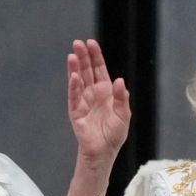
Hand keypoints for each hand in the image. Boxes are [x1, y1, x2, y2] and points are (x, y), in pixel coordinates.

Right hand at [66, 39, 130, 168]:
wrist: (104, 152)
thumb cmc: (114, 134)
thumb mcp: (124, 115)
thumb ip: (121, 97)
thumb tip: (119, 80)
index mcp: (105, 91)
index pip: (99, 69)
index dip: (95, 56)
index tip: (91, 43)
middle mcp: (93, 93)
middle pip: (86, 71)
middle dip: (82, 57)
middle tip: (77, 43)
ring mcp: (83, 101)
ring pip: (78, 81)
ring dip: (74, 68)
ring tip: (72, 55)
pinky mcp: (76, 112)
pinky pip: (74, 97)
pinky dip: (74, 87)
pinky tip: (74, 76)